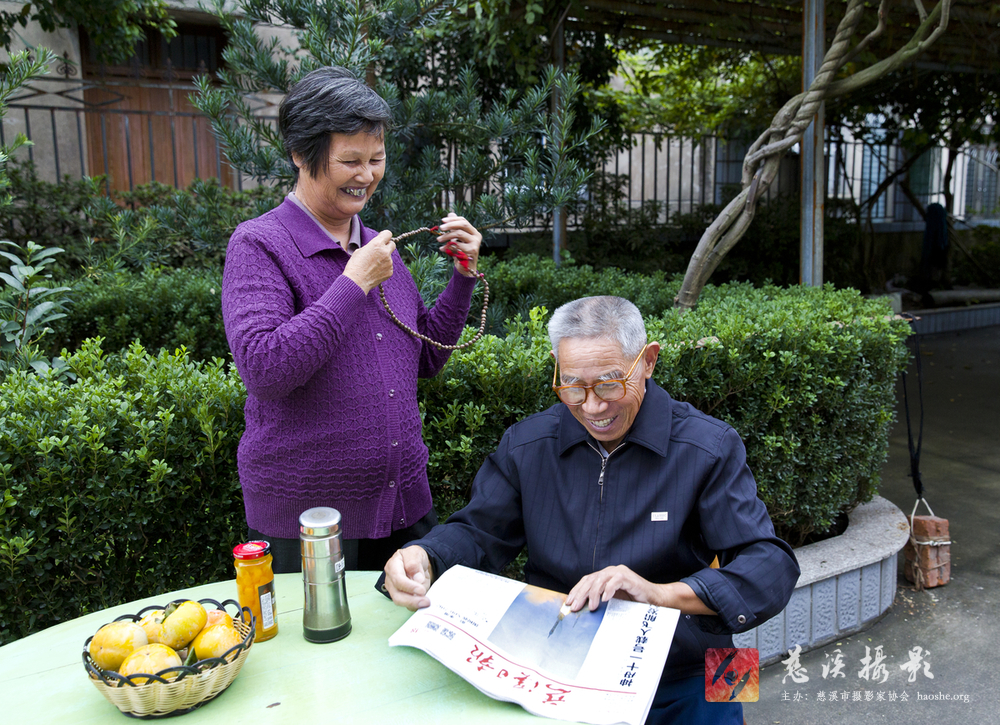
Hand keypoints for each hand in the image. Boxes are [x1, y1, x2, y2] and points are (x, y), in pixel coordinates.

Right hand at [343, 229, 394, 293]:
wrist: (356, 281)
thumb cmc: (355, 265)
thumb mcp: (360, 250)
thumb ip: (371, 246)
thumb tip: (376, 247)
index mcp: (377, 244)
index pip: (388, 234)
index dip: (384, 236)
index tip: (382, 238)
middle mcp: (385, 252)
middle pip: (392, 244)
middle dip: (387, 246)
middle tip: (380, 250)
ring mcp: (389, 262)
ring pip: (389, 257)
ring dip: (384, 258)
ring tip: (372, 265)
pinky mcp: (390, 271)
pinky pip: (389, 266)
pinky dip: (383, 268)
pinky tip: (375, 271)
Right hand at [383, 546, 433, 610]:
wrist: (418, 563)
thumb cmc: (414, 557)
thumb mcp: (415, 553)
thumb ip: (415, 564)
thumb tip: (417, 579)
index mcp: (393, 566)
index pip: (397, 579)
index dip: (409, 586)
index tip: (421, 590)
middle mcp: (391, 579)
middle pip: (397, 595)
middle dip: (412, 600)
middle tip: (426, 601)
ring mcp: (394, 590)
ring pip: (401, 602)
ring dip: (414, 604)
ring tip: (426, 602)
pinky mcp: (401, 597)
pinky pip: (407, 605)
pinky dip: (416, 606)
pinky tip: (424, 603)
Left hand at [437, 213, 481, 276]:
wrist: (466, 268)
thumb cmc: (461, 252)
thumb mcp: (458, 239)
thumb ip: (455, 227)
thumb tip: (450, 214)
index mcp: (474, 232)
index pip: (464, 221)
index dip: (453, 219)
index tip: (442, 220)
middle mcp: (477, 237)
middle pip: (463, 225)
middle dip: (450, 225)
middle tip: (440, 227)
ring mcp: (475, 244)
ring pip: (458, 234)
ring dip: (446, 236)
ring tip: (438, 239)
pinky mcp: (471, 252)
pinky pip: (456, 245)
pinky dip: (447, 247)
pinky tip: (442, 249)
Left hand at [565, 565, 716, 614]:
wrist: (654, 600)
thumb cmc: (633, 602)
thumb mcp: (613, 602)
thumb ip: (599, 601)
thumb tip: (582, 610)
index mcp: (605, 576)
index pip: (586, 580)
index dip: (576, 591)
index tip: (568, 603)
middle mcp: (610, 571)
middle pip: (590, 580)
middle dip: (581, 594)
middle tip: (575, 607)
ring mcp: (619, 573)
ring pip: (600, 579)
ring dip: (593, 594)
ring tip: (591, 607)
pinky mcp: (628, 577)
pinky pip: (615, 581)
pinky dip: (609, 590)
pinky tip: (605, 600)